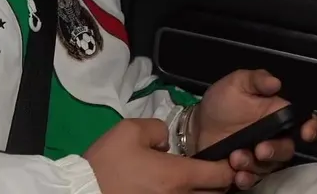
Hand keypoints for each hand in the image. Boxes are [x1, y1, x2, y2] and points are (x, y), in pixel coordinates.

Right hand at [84, 118, 235, 193]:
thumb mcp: (130, 130)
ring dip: (206, 191)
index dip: (230, 166)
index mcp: (178, 176)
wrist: (85, 191)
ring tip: (203, 180)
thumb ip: (158, 129)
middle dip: (222, 182)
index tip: (231, 159)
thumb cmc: (108, 162)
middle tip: (219, 170)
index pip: (220, 175)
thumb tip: (166, 142)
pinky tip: (182, 188)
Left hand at [192, 69, 316, 188]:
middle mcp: (274, 138)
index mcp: (277, 115)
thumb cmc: (221, 102)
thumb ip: (256, 80)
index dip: (310, 127)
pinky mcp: (246, 170)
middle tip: (260, 150)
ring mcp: (261, 157)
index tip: (306, 133)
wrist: (197, 125)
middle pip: (287, 149)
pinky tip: (237, 175)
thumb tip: (276, 83)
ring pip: (269, 166)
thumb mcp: (236, 83)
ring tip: (235, 158)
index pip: (303, 122)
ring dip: (255, 165)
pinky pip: (253, 180)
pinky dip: (247, 179)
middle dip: (276, 151)